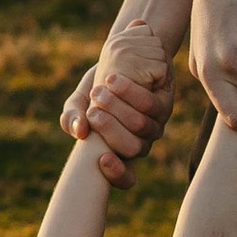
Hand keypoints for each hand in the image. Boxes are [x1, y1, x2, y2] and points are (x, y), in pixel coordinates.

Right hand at [60, 14, 175, 185]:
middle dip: (111, 130)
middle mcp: (139, 144)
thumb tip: (79, 132)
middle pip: (133, 149)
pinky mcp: (164, 105)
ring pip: (141, 126)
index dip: (117, 174)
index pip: (125, 178)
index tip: (102, 159)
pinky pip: (149, 104)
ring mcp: (154, 126)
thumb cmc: (97, 86)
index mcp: (117, 152)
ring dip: (117, 108)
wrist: (121, 57)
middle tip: (93, 111)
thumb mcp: (80, 101)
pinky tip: (113, 79)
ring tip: (98, 91)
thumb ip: (72, 117)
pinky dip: (128, 92)